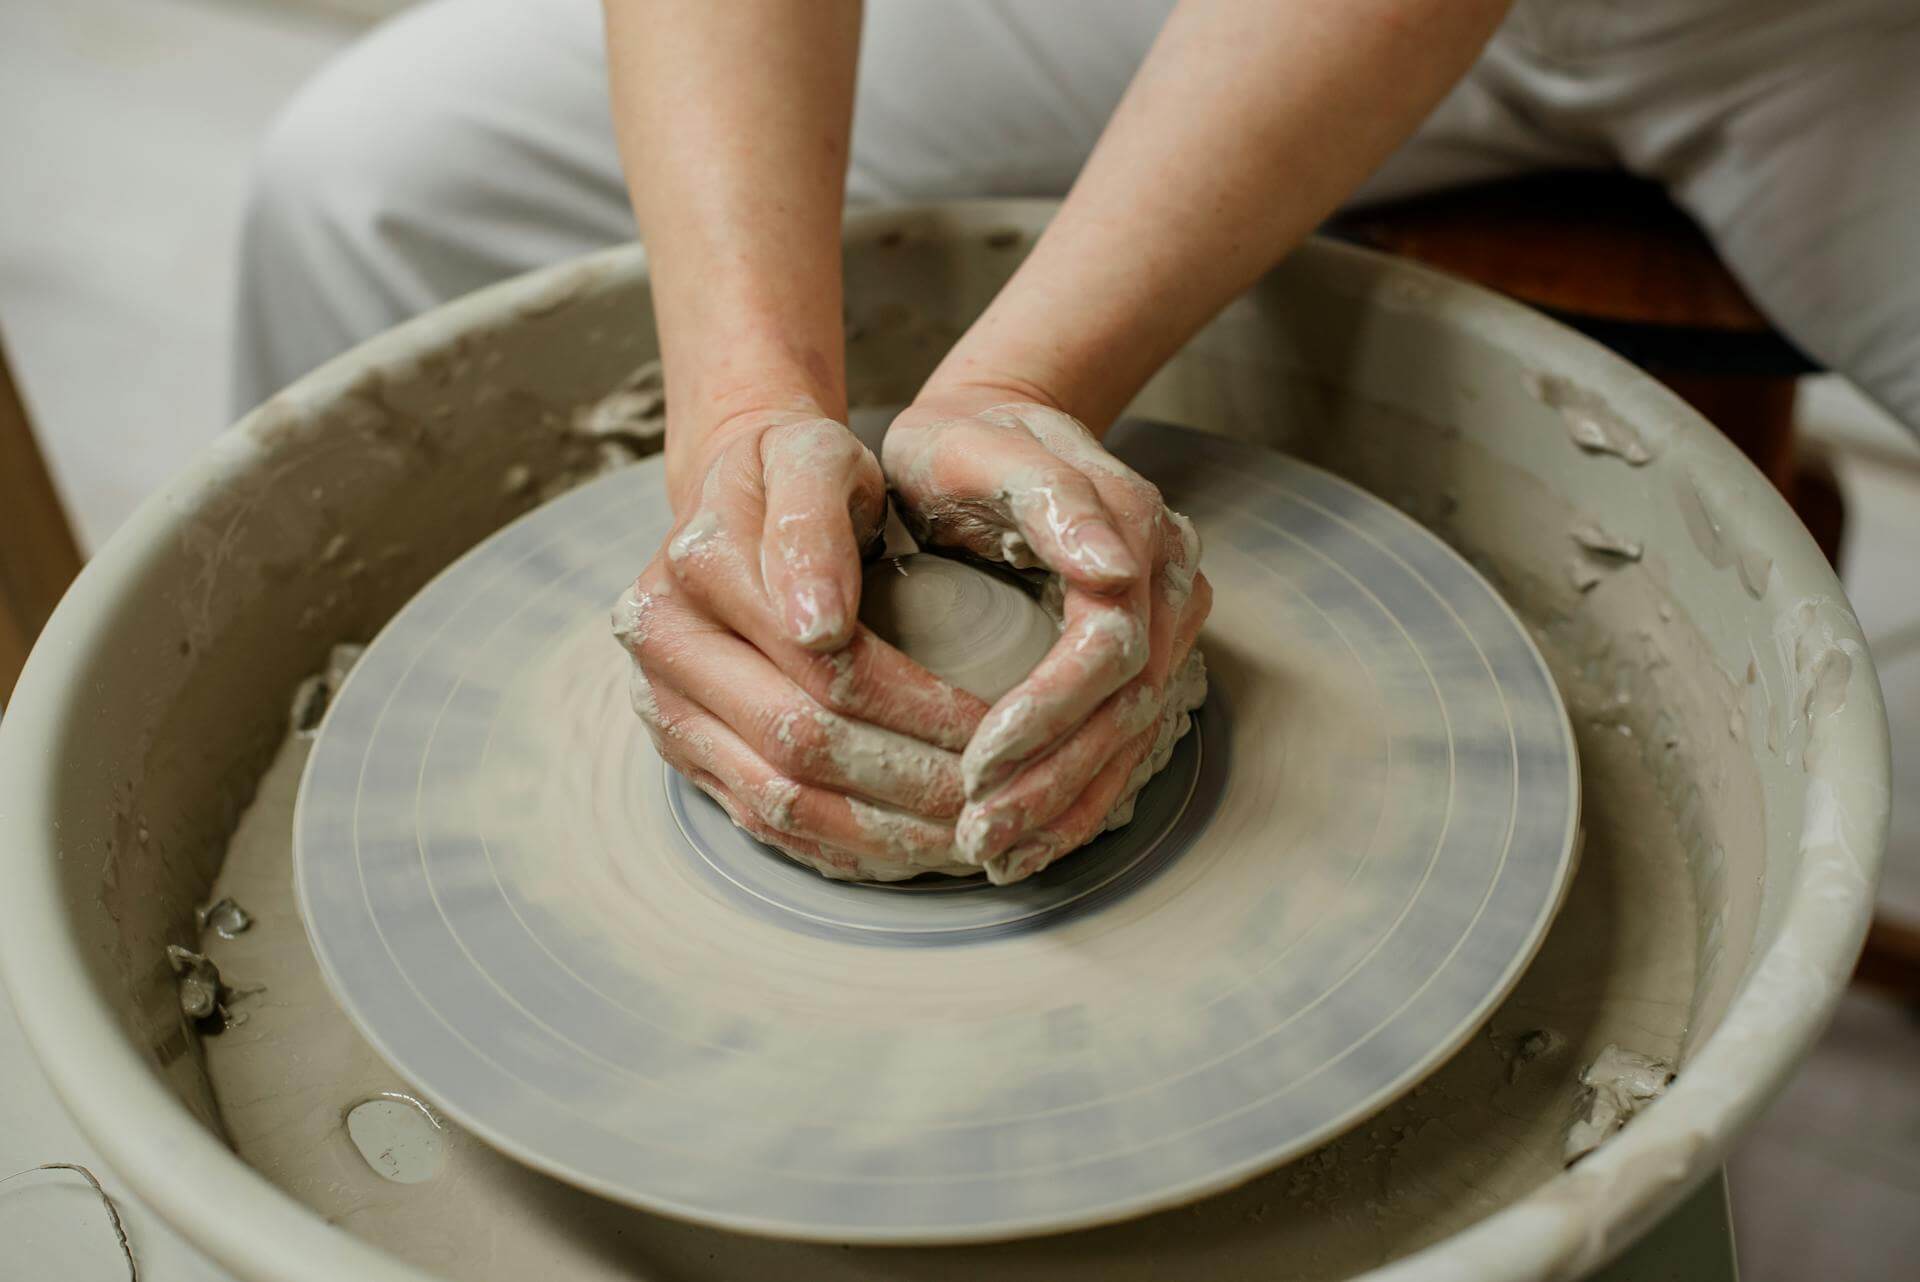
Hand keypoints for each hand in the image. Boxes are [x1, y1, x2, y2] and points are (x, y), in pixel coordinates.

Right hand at [615, 409, 990, 878]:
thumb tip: (816, 626)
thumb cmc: (800, 474)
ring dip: (885, 835)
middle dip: (913, 783)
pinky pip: (766, 827)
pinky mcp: (683, 755)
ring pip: (783, 803)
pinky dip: (847, 850)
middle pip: (802, 746)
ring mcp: (665, 710)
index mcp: (698, 570)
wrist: (739, 498)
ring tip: (969, 837)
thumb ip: (813, 521)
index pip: (826, 667)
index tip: (1000, 726)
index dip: (921, 707)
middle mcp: (663, 647)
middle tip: (999, 799)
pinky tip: (915, 850)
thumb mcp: (815, 456)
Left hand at [882, 389, 1210, 883]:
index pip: (1109, 648)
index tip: (976, 763)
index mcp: (1134, 526)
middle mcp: (1168, 578)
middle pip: (1127, 706)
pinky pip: (1124, 739)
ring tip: (997, 857)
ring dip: (1067, 807)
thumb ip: (1048, 497)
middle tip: (977, 835)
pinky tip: (1030, 845)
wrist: (991, 422)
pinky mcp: (1149, 653)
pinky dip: (1079, 799)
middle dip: (1053, 781)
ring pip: (1132, 736)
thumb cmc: (964, 438)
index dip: (1047, 714)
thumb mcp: (981, 445)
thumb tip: (1114, 570)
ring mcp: (1168, 619)